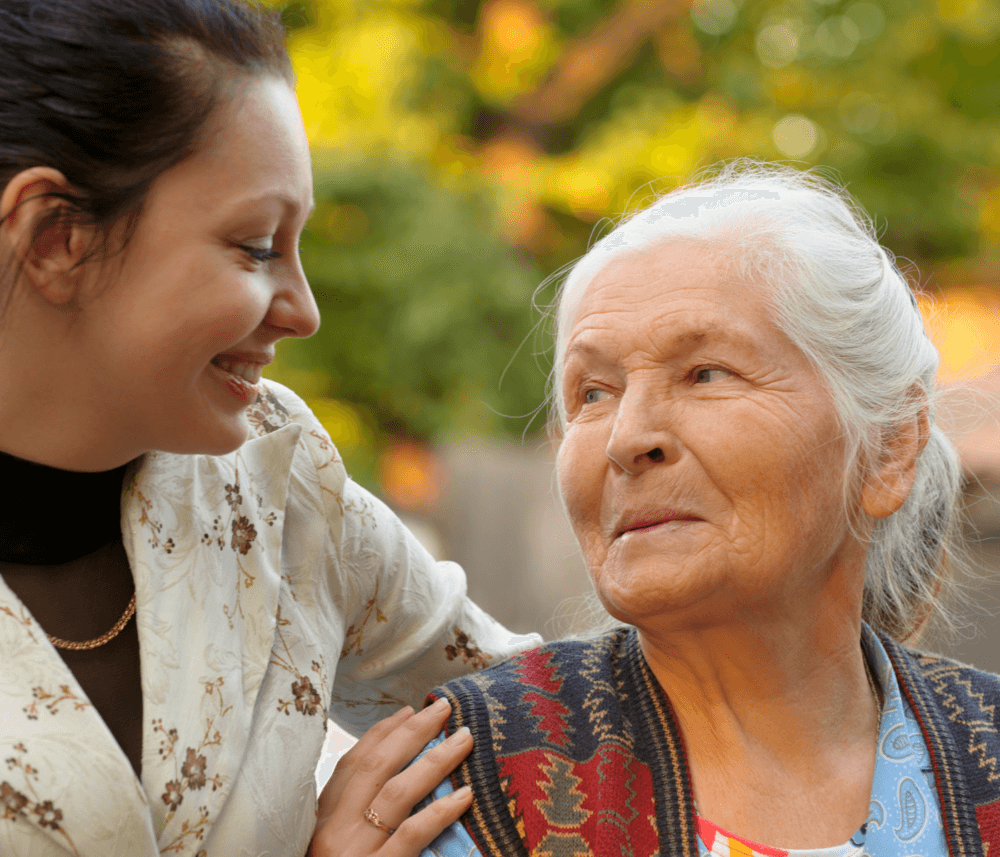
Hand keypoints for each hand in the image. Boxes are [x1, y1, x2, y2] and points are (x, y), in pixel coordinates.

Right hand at [309, 698, 473, 855]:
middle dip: (410, 732)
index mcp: (320, 824)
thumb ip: (354, 821)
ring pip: (396, 792)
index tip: (408, 711)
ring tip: (464, 739)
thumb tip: (394, 785)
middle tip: (443, 709)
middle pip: (374, 766)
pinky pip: (411, 836)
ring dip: (433, 760)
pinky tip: (464, 795)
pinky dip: (438, 812)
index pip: (351, 765)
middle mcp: (332, 833)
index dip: (381, 734)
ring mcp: (353, 853)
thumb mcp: (333, 848)